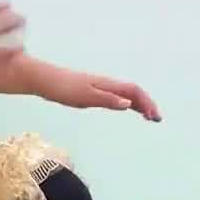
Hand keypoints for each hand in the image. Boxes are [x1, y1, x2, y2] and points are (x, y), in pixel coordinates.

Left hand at [45, 68, 162, 121]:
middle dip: (147, 104)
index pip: (133, 91)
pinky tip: (126, 109)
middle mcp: (106, 84)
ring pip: (125, 94)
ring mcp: (99, 87)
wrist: (43, 80)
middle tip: (157, 119)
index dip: (146, 102)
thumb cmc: (62, 88)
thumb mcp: (84, 97)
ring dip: (139, 104)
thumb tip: (129, 105)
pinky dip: (126, 103)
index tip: (154, 117)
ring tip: (148, 116)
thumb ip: (107, 100)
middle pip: (133, 92)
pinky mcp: (92, 91)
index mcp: (107, 85)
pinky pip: (115, 96)